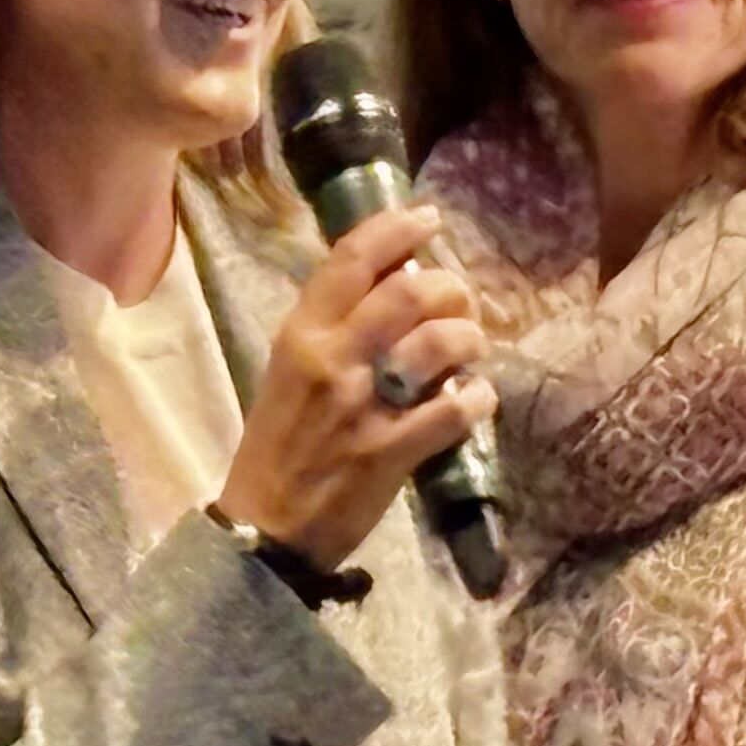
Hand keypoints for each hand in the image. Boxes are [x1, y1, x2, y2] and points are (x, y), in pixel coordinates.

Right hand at [214, 206, 495, 569]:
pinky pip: (453, 410)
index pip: (351, 260)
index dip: (396, 229)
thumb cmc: (282, 440)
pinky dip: (478, 399)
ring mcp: (363, 405)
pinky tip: (477, 399)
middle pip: (409, 291)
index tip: (429, 219)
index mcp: (301, 334)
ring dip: (469, 339)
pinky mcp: (391, 451)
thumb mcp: (290, 368)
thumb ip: (334, 325)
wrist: (267, 525)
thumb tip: (392, 280)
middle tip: (462, 303)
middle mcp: (332, 359)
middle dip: (451, 288)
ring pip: (438, 342)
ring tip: (472, 352)